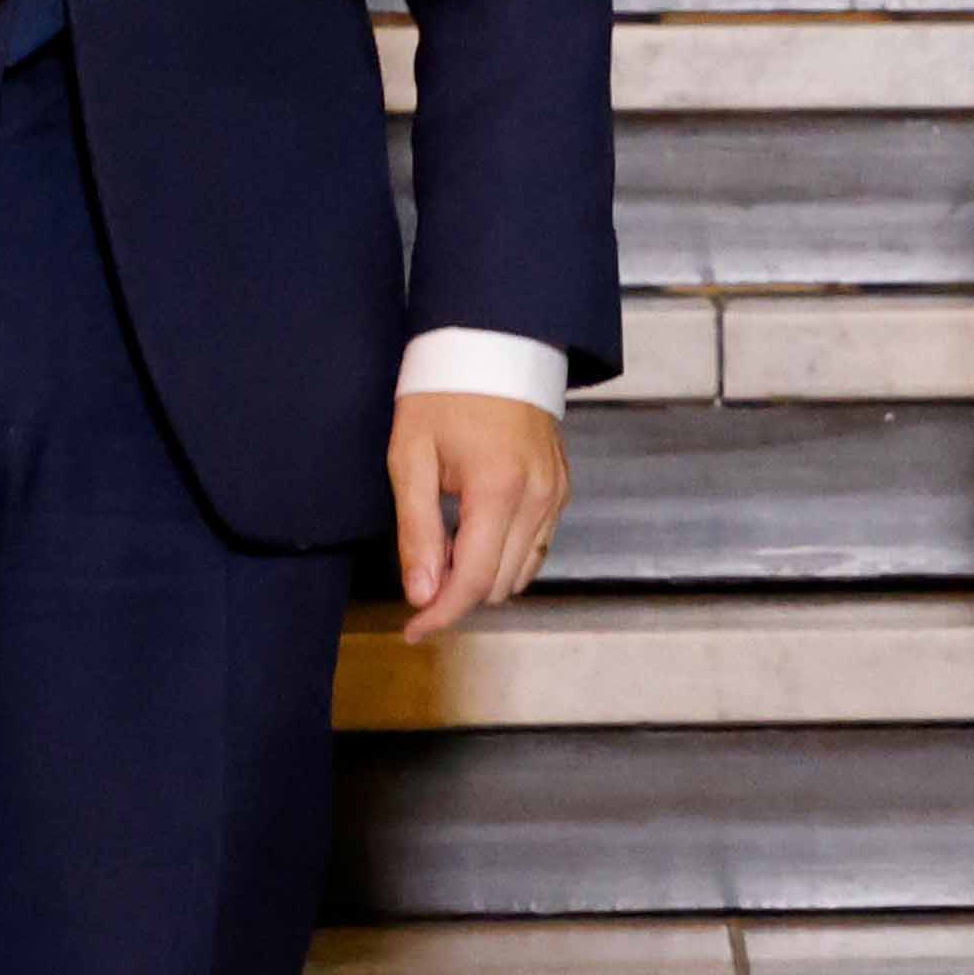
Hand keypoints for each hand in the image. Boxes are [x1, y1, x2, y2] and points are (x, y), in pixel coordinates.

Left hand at [382, 388, 571, 638]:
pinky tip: (473, 533)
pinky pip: (535, 547)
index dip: (439, 615)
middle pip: (498, 586)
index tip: (412, 630)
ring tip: (444, 547)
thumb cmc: (444, 392)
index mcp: (497, 490)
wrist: (493, 344)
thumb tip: (421, 593)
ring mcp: (556, 495)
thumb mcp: (411, 457)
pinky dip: (503, 556)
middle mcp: (537, 499)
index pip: (472, 581)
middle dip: (456, 594)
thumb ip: (416, 531)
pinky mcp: (562, 490)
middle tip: (419, 573)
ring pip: (520, 573)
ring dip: (481, 577)